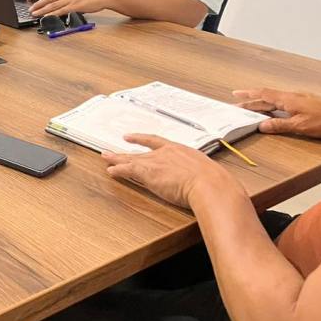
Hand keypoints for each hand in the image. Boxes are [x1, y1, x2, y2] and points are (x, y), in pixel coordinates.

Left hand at [31, 0, 112, 16]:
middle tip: (30, 10)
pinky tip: (48, 17)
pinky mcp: (75, 6)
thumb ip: (70, 0)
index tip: (34, 5)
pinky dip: (53, 14)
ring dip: (43, 10)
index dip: (41, 1)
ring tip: (35, 14)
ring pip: (53, 6)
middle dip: (38, 5)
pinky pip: (61, 10)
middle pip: (49, 0)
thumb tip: (64, 7)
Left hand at [102, 134, 233, 208]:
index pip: (156, 141)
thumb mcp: (206, 172)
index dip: (141, 139)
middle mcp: (164, 153)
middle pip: (140, 152)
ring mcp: (156, 162)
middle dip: (126, 152)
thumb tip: (205, 181)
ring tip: (106, 157)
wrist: (210, 184)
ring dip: (117, 159)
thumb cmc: (214, 182)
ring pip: (131, 159)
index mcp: (179, 150)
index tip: (129, 136)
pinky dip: (118, 169)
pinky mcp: (148, 172)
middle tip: (112, 150)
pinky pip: (128, 169)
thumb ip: (200, 173)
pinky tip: (110, 170)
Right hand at [233, 88, 320, 140]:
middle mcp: (292, 96)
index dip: (248, 95)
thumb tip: (261, 126)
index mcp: (288, 99)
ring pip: (276, 100)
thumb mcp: (299, 126)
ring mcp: (300, 99)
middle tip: (238, 104)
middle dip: (252, 101)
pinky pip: (285, 103)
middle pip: (267, 97)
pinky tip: (275, 111)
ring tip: (253, 109)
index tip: (235, 94)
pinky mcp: (307, 104)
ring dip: (263, 104)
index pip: (263, 95)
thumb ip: (279, 125)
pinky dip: (275, 106)